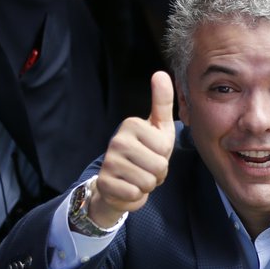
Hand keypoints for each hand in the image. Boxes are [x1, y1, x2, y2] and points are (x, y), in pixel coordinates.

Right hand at [89, 71, 175, 226]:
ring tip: (138, 177)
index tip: (153, 152)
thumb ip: (162, 102)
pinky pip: (134, 194)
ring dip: (148, 184)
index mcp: (132, 124)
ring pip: (147, 181)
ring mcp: (109, 162)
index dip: (164, 156)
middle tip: (146, 167)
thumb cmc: (146, 151)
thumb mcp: (159, 127)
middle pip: (158, 166)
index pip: (164, 148)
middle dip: (158, 173)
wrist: (121, 182)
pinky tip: (128, 187)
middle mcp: (117, 140)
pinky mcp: (104, 183)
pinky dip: (136, 196)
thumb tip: (161, 73)